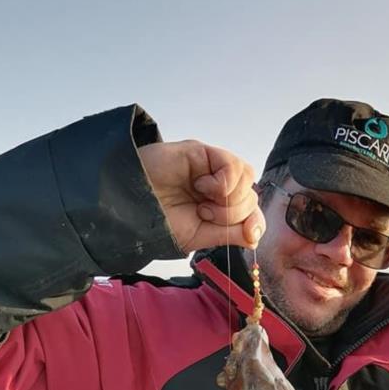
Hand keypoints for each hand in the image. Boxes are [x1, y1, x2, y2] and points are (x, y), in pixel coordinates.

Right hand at [138, 140, 264, 251]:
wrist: (132, 208)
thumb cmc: (160, 221)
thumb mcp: (201, 237)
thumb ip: (230, 234)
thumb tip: (255, 234)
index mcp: (218, 207)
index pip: (252, 210)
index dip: (255, 221)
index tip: (248, 232)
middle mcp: (218, 186)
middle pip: (251, 197)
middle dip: (232, 214)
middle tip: (203, 213)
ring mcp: (211, 168)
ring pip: (246, 179)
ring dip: (229, 199)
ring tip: (203, 202)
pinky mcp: (203, 152)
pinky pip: (233, 166)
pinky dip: (222, 182)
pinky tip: (201, 186)